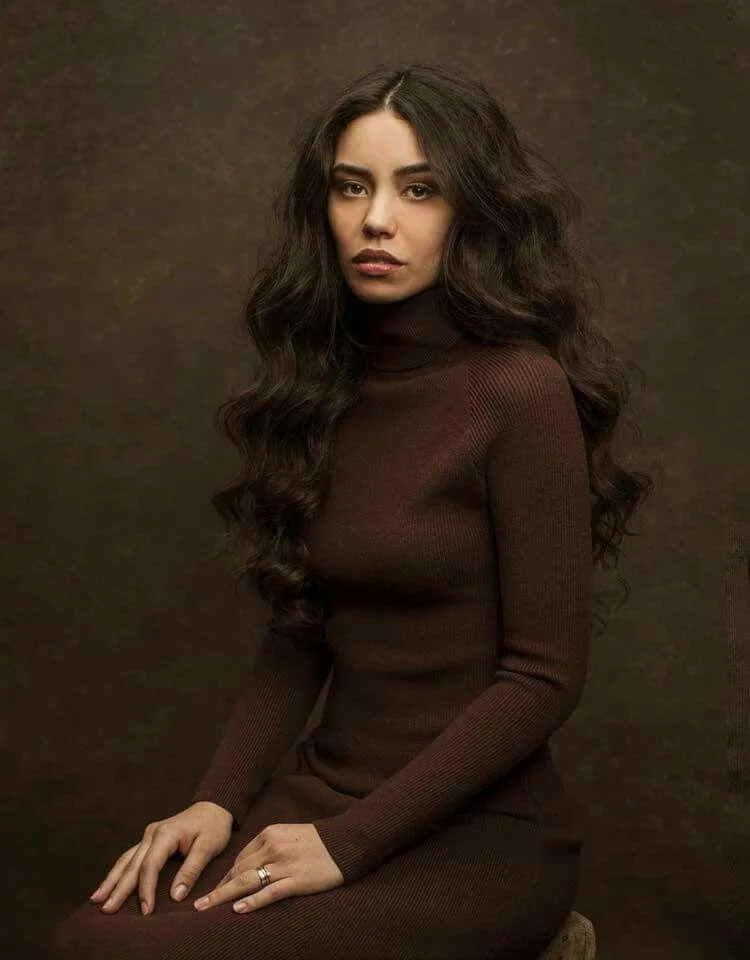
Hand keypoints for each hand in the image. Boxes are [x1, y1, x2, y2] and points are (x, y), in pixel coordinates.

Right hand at [89, 802, 233, 914]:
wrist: (214, 806)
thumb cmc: (213, 826)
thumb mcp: (208, 847)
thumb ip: (191, 870)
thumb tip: (175, 896)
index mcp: (165, 834)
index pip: (150, 867)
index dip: (146, 890)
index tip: (146, 911)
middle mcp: (152, 834)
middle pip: (132, 865)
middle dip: (118, 889)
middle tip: (106, 910)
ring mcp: (149, 835)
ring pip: (126, 860)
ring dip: (111, 880)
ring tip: (96, 899)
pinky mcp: (150, 839)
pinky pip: (130, 857)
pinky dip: (119, 871)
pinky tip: (109, 883)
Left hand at [192, 823, 343, 913]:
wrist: (345, 843)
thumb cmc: (316, 840)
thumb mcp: (288, 834)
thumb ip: (268, 846)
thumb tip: (247, 865)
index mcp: (269, 834)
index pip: (240, 858)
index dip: (226, 876)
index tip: (216, 890)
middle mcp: (273, 848)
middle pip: (238, 870)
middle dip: (218, 888)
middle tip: (200, 904)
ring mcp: (284, 865)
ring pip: (247, 882)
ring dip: (223, 896)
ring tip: (206, 908)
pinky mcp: (296, 880)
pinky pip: (269, 893)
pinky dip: (252, 902)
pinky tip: (238, 910)